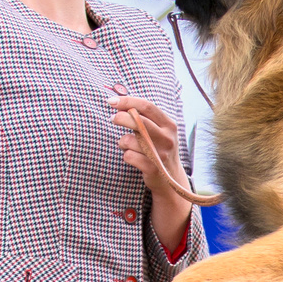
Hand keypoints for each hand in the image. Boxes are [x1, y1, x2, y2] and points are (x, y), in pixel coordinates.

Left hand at [112, 91, 196, 228]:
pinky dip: (126, 155)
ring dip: (123, 142)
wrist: (171, 180)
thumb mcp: (159, 132)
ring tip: (127, 145)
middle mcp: (167, 138)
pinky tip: (132, 157)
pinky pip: (129, 156)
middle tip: (112, 119)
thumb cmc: (158, 149)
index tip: (111, 101)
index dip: (127, 101)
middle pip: (138, 121)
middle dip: (120, 118)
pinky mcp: (153, 168)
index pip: (147, 106)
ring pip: (130, 140)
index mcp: (169, 125)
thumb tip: (120, 105)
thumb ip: (144, 118)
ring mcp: (161, 154)